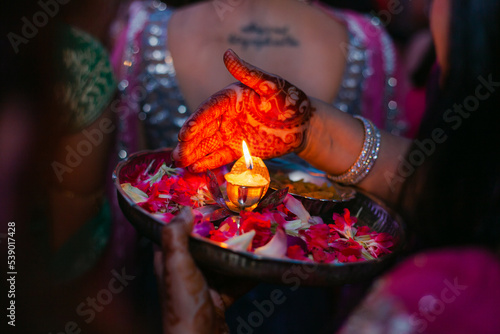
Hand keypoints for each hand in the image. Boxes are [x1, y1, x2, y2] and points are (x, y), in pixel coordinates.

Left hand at [154, 206, 254, 333]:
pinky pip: (238, 281)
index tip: (204, 201)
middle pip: (204, 245)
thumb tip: (183, 209)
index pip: (174, 233)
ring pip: (223, 262)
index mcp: (170, 262)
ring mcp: (204, 286)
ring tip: (257, 233)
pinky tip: (265, 260)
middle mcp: (185, 272)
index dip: (185, 217)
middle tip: (239, 214)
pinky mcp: (221, 299)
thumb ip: (176, 236)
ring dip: (239, 251)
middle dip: (220, 232)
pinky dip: (251, 271)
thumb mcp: (177, 266)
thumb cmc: (185, 305)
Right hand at [172, 49, 314, 172]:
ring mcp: (231, 133)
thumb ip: (248, 73)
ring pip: (207, 144)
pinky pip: (220, 156)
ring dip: (193, 153)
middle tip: (177, 152)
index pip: (209, 108)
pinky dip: (208, 162)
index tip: (186, 133)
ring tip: (179, 161)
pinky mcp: (238, 149)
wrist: (305, 124)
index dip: (196, 121)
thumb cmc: (289, 100)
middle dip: (189, 141)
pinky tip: (194, 168)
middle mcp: (227, 116)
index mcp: (231, 98)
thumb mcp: (270, 85)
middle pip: (203, 129)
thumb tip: (227, 53)